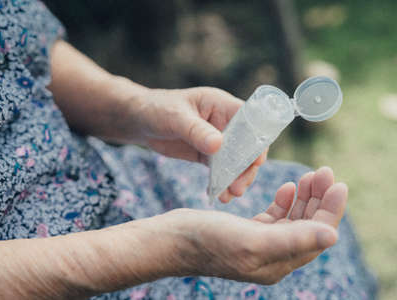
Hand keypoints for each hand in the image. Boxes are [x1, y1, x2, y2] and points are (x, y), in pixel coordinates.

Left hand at [135, 87, 267, 202]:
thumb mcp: (175, 117)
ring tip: (230, 196)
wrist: (139, 120)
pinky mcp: (206, 154)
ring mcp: (216, 139)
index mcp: (221, 105)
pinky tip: (218, 195)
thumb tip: (218, 145)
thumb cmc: (157, 109)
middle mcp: (223, 122)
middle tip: (239, 188)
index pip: (249, 122)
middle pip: (245, 146)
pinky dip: (220, 182)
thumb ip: (196, 131)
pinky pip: (219, 170)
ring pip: (234, 161)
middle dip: (245, 167)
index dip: (256, 140)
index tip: (256, 162)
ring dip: (234, 178)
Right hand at [164, 167, 345, 283]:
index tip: (338, 183)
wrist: (172, 240)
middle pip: (307, 226)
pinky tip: (287, 187)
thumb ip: (292, 239)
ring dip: (304, 197)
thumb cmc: (206, 240)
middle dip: (319, 199)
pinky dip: (284, 201)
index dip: (330, 210)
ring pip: (293, 219)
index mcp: (278, 262)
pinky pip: (275, 217)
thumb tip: (333, 237)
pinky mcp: (247, 232)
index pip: (316, 236)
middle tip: (324, 170)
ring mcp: (259, 244)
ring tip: (310, 175)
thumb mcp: (251, 239)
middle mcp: (273, 256)